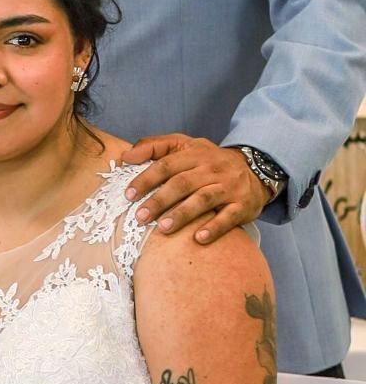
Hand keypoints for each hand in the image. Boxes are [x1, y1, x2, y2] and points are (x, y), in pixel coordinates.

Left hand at [121, 133, 269, 243]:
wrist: (256, 168)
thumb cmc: (208, 159)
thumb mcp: (183, 145)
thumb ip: (154, 146)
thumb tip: (126, 156)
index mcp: (193, 154)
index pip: (166, 165)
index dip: (146, 179)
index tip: (129, 195)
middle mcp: (211, 169)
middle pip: (182, 184)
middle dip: (159, 200)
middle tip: (140, 217)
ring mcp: (228, 187)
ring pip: (203, 200)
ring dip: (182, 214)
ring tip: (163, 228)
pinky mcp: (243, 205)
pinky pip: (229, 217)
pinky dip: (214, 227)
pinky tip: (199, 238)